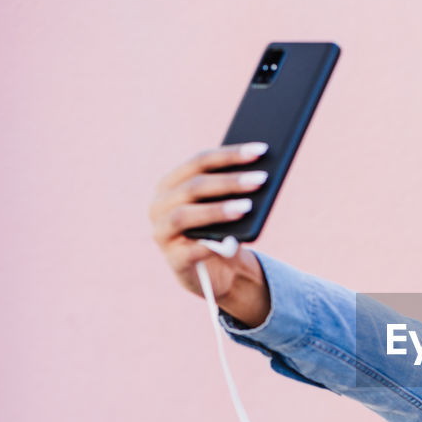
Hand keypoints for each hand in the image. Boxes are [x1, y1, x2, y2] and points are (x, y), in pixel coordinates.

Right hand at [149, 143, 271, 325]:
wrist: (219, 271)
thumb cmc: (224, 229)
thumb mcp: (228, 205)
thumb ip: (236, 189)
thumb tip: (262, 174)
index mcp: (171, 183)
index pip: (200, 161)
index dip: (230, 155)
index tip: (261, 150)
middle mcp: (160, 204)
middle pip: (194, 186)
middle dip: (229, 181)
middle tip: (261, 179)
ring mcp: (162, 233)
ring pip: (184, 215)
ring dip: (217, 210)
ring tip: (248, 207)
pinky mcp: (173, 261)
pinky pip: (190, 251)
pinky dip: (210, 245)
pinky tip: (232, 241)